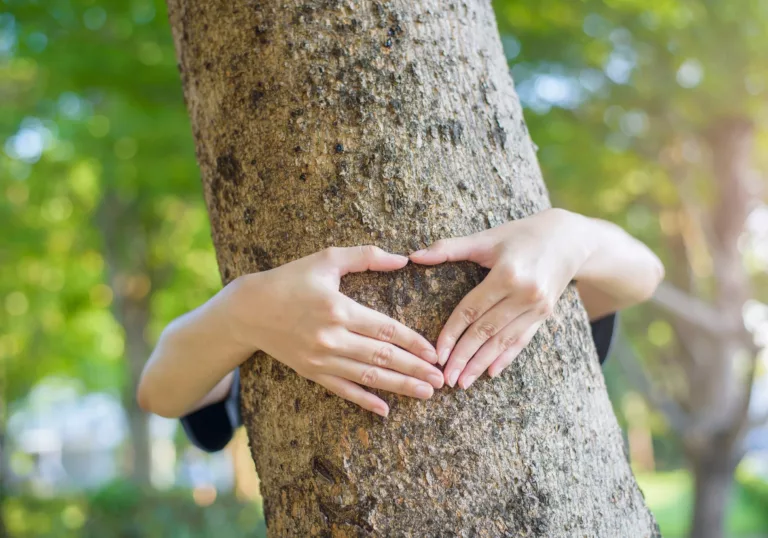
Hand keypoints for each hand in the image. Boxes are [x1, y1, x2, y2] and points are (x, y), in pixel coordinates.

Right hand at [227, 246, 441, 416]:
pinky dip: (365, 401)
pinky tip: (385, 410)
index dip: (414, 343)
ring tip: (426, 393)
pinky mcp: (312, 372)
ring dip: (400, 387)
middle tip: (442, 380)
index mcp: (339, 309)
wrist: (248, 310)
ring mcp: (321, 359)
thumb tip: (402, 259)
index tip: (435, 353)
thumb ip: (365, 257)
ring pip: (368, 378)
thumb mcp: (326, 259)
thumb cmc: (289, 279)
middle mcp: (332, 338)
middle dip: (415, 370)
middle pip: (383, 358)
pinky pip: (343, 390)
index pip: (386, 330)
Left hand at [410, 208, 592, 388]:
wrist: (570, 237)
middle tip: (446, 378)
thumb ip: (449, 248)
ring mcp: (538, 307)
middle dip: (464, 357)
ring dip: (481, 364)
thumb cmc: (521, 234)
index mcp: (507, 274)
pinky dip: (506, 358)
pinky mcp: (545, 315)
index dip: (452, 333)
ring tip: (463, 382)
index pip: (472, 310)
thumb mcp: (487, 238)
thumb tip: (414, 256)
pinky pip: (523, 341)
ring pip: (503, 341)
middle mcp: (525, 294)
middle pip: (486, 331)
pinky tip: (491, 373)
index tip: (437, 354)